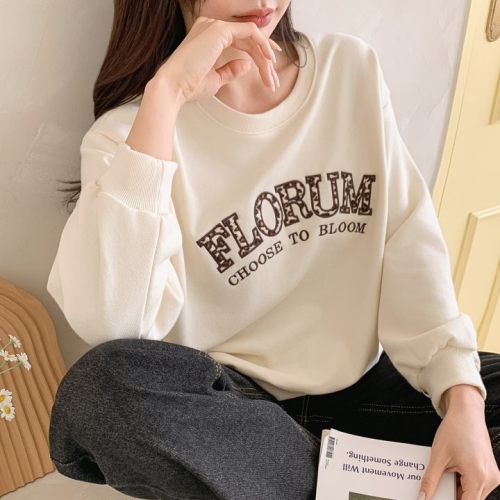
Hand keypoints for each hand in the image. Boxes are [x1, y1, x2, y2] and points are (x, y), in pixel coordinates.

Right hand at [154, 17, 280, 103]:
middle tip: (273, 77)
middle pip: (247, 38)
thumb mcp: (215, 79)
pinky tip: (268, 59)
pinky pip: (250, 31)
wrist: (174, 86)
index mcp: (208, 37)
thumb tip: (246, 65)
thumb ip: (230, 70)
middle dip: (263, 58)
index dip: (257, 52)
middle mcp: (211, 27)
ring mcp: (215, 26)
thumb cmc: (189, 86)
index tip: (269, 66)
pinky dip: (262, 44)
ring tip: (271, 74)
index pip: (240, 39)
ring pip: (251, 36)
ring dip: (264, 56)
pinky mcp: (220, 30)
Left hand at [419, 385, 499, 499]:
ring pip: (471, 494)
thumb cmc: (455, 429)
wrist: (467, 412)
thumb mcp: (438, 456)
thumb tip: (422, 498)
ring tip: (443, 475)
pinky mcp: (488, 472)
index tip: (435, 499)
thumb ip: (430, 480)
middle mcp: (490, 480)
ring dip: (456, 490)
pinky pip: (474, 486)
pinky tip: (450, 473)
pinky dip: (461, 484)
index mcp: (479, 478)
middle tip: (435, 489)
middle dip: (451, 496)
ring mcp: (491, 477)